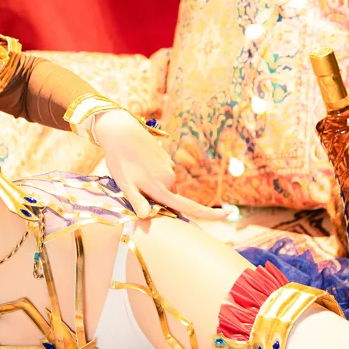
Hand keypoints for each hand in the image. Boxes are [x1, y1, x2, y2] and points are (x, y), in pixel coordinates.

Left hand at [93, 109, 226, 220]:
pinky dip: (152, 177)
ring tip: (132, 177)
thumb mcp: (125, 184)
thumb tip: (147, 216)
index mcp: (162, 189)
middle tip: (135, 193)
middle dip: (159, 202)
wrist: (122, 132)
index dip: (209, 214)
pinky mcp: (165, 159)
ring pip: (165, 187)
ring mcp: (169, 168)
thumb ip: (137, 201)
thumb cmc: (120, 161)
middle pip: (171, 199)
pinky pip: (161, 175)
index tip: (228, 215)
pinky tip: (137, 167)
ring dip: (153, 188)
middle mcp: (170, 179)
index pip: (189, 206)